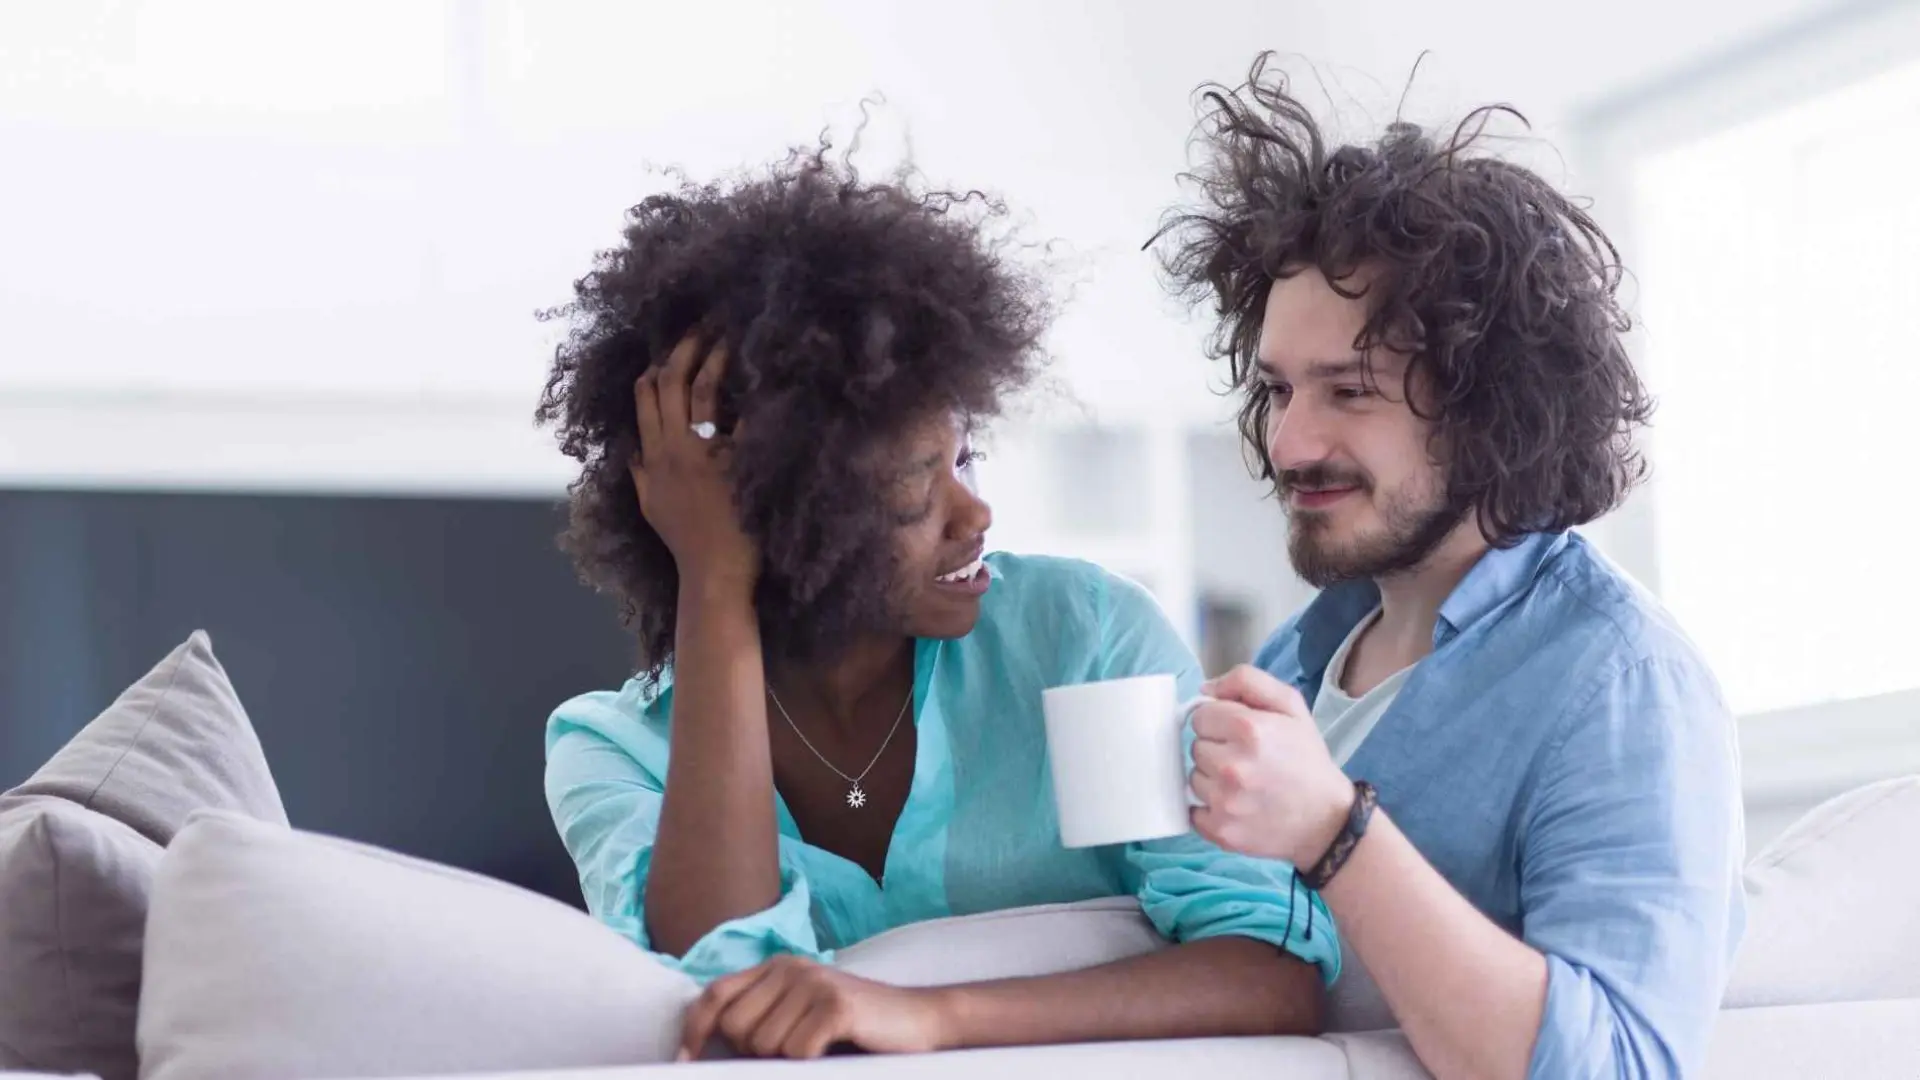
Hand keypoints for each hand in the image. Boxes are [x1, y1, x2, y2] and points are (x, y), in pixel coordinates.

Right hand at [631, 333, 756, 589]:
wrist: (713, 574)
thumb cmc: (687, 545)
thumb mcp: (651, 509)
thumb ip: (640, 477)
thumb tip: (632, 453)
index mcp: (652, 459)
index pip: (645, 399)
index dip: (656, 366)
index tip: (669, 346)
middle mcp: (673, 450)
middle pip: (669, 384)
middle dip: (683, 348)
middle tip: (700, 324)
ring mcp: (703, 455)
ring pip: (699, 391)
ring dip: (712, 356)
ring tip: (726, 334)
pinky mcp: (732, 464)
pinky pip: (739, 417)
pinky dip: (745, 390)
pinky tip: (757, 368)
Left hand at [678, 955, 951, 1060]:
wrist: (919, 1021)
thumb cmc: (855, 1029)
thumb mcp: (802, 1015)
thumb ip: (762, 1017)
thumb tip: (709, 1048)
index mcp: (776, 968)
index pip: (715, 996)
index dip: (694, 1030)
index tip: (685, 1061)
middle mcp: (790, 968)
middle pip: (736, 1028)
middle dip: (756, 1053)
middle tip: (796, 1050)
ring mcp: (813, 983)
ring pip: (765, 1045)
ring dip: (789, 1060)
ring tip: (820, 1048)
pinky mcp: (835, 1005)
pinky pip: (797, 1052)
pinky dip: (813, 1062)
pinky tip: (835, 1049)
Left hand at [1188, 665, 1355, 867]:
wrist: (1327, 820)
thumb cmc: (1306, 759)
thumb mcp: (1291, 706)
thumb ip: (1246, 681)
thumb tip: (1205, 689)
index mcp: (1248, 728)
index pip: (1201, 716)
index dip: (1220, 722)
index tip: (1239, 735)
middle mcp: (1231, 765)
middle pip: (1196, 747)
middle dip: (1217, 750)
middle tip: (1247, 761)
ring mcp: (1224, 801)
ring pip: (1193, 778)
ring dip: (1212, 780)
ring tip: (1244, 784)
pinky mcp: (1220, 829)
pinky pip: (1193, 811)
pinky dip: (1210, 809)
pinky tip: (1235, 805)